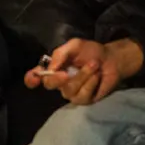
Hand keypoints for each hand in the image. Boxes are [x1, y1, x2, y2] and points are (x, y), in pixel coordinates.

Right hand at [28, 38, 143, 105]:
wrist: (112, 60)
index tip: (34, 78)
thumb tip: (50, 68)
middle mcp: (59, 82)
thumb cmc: (92, 52)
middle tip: (68, 72)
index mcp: (54, 68)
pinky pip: (82, 96)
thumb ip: (60, 54)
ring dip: (82, 76)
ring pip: (68, 90)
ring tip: (94, 65)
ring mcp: (71, 92)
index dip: (31, 79)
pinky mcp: (84, 99)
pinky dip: (90, 83)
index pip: (35, 76)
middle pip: (49, 85)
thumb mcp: (75, 45)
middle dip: (57, 79)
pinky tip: (97, 76)